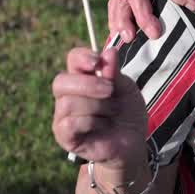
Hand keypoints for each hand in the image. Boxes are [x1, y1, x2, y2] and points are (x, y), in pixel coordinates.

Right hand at [51, 46, 147, 167]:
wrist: (133, 141)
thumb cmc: (127, 112)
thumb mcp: (126, 89)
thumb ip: (115, 73)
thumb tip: (109, 52)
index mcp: (82, 78)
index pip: (73, 59)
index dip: (82, 57)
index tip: (97, 61)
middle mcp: (68, 95)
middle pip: (61, 81)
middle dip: (88, 84)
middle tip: (110, 90)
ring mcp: (63, 116)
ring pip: (69, 103)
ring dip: (97, 106)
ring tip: (112, 112)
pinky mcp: (64, 136)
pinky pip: (70, 123)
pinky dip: (91, 122)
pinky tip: (103, 125)